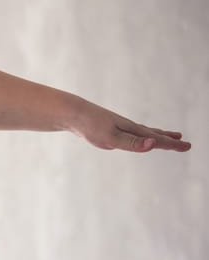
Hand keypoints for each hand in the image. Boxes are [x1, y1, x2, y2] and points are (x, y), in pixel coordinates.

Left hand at [72, 100, 190, 151]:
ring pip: (143, 133)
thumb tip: (153, 145)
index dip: (171, 145)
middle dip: (169, 140)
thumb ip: (132, 143)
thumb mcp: (111, 138)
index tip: (188, 146)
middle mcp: (128, 127)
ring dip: (157, 136)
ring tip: (168, 138)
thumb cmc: (90, 126)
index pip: (156, 140)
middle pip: (153, 135)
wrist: (72, 113)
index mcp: (131, 130)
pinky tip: (137, 137)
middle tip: (184, 144)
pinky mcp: (110, 128)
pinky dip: (140, 135)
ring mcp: (119, 127)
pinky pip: (131, 133)